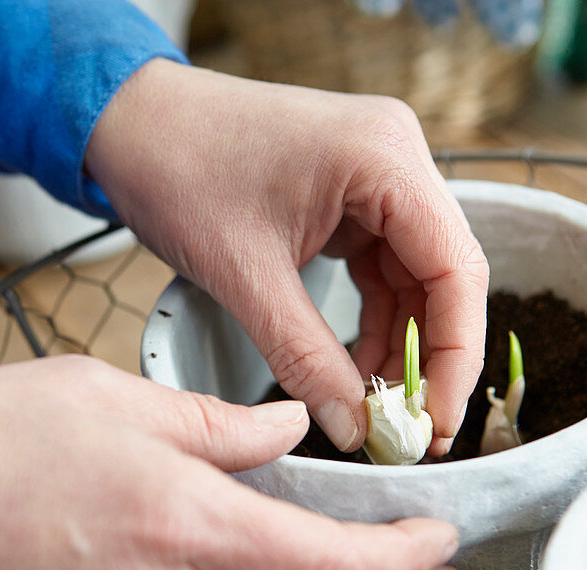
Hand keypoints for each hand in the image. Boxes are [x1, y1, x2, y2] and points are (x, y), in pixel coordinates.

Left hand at [86, 60, 487, 454]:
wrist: (130, 123)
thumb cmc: (177, 172)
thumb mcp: (245, 277)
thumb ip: (307, 358)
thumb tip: (354, 430)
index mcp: (384, 157)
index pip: (456, 269)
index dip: (456, 355)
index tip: (436, 422)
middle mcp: (396, 156)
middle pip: (444, 273)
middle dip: (427, 356)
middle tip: (409, 428)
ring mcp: (376, 172)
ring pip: (415, 276)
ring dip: (399, 342)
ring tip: (371, 407)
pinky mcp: (351, 191)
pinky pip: (382, 264)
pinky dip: (373, 317)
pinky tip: (355, 366)